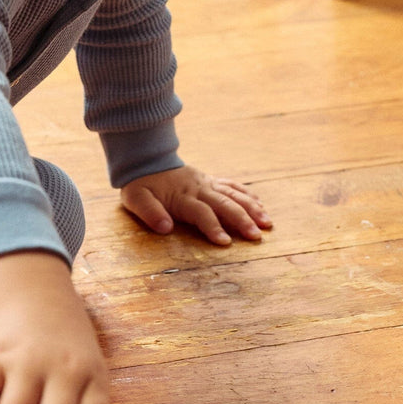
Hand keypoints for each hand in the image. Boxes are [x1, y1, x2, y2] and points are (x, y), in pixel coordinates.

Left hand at [120, 165, 271, 244]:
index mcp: (182, 196)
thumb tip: (165, 228)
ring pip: (233, 194)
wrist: (145, 160)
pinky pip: (232, 185)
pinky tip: (260, 205)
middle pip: (224, 204)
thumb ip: (149, 212)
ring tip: (267, 223)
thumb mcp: (135, 198)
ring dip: (251, 208)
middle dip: (241, 220)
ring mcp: (206, 183)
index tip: (225, 243)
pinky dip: (247, 194)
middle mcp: (199, 188)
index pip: (201, 213)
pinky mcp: (210, 180)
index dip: (213, 227)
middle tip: (256, 236)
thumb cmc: (140, 184)